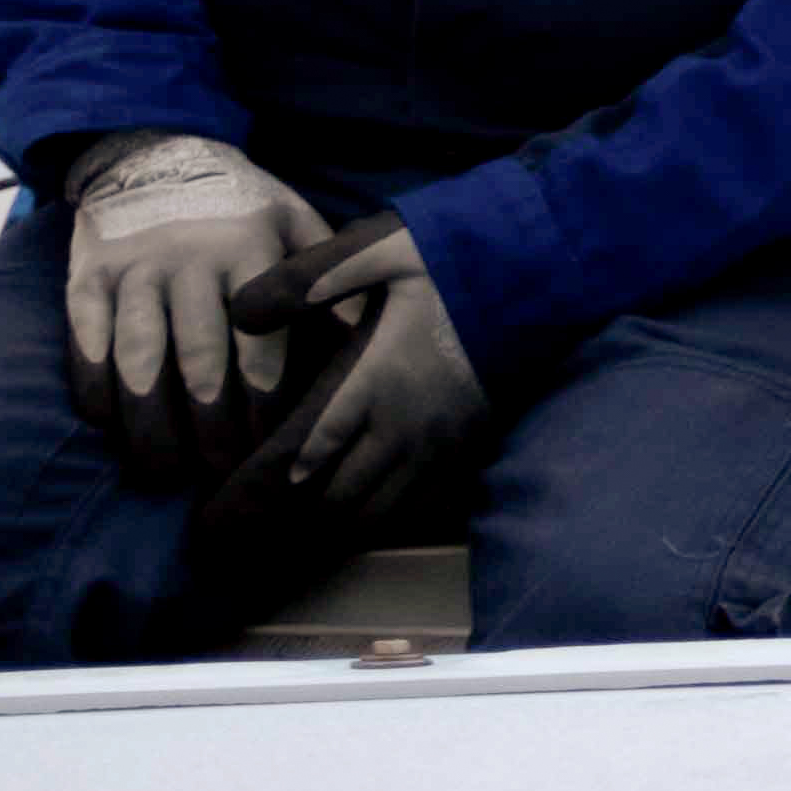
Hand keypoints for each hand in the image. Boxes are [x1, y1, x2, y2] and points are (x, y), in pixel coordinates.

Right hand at [54, 132, 320, 469]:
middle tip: (218, 474)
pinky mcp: (88, 274)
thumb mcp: (295, 222)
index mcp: (249, 250)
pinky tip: (102, 420)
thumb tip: (366, 339)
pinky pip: (85, 334)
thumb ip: (325, 279)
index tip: (267, 446)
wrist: (156, 152)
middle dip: (209, 424)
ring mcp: (134, 268)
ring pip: (139, 354)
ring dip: (148, 418)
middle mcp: (189, 260)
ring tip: (159, 470)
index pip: (260, 340)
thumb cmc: (241, 206)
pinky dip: (91, 378)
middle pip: (199, 358)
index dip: (263, 400)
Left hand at [265, 222, 490, 517]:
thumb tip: (241, 312)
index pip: (316, 445)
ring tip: (305, 540)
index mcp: (378, 379)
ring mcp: (441, 440)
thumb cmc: (459, 259)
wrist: (548, 274)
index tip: (249, 495)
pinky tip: (365, 519)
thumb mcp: (381, 250)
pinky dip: (386, 516)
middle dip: (301, 514)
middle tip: (262, 529)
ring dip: (342, 524)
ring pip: (383, 507)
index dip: (280, 476)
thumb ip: (310, 280)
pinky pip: (421, 500)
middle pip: (344, 491)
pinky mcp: (469, 443)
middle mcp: (407, 423)